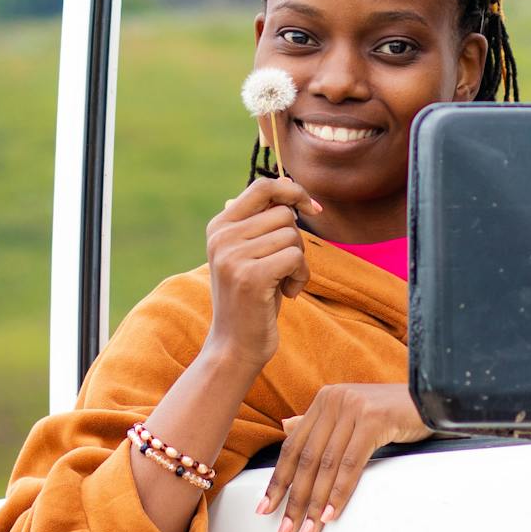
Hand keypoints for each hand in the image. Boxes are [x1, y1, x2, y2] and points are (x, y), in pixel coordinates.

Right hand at [202, 177, 320, 374]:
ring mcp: (233, 256)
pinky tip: (287, 294)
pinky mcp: (250, 276)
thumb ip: (261, 223)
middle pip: (284, 214)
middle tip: (285, 268)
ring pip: (292, 236)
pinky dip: (301, 277)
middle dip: (296, 240)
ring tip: (283, 283)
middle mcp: (222, 236)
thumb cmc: (252, 298)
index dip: (293, 191)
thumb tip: (290, 185)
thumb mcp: (250, 254)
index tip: (311, 209)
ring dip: (299, 263)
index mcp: (219, 226)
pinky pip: (296, 258)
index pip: (263, 186)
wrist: (234, 346)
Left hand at [257, 383, 430, 531]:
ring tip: (307, 529)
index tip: (266, 509)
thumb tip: (287, 427)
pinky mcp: (373, 419)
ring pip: (326, 464)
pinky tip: (331, 513)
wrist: (432, 399)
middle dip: (294, 498)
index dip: (278, 480)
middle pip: (306, 458)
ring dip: (315, 502)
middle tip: (285, 528)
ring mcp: (352, 408)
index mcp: (324, 401)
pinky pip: (351, 464)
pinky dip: (339, 492)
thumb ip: (320, 424)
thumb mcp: (352, 416)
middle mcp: (333, 400)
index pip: (293, 446)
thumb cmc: (393, 413)